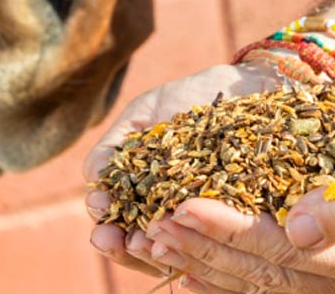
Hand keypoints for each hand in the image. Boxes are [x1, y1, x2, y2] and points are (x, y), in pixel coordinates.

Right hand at [82, 63, 292, 275]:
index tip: (102, 225)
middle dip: (125, 248)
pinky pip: (220, 236)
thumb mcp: (141, 117)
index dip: (108, 233)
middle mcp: (174, 215)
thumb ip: (112, 148)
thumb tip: (92, 186)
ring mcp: (207, 219)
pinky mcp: (241, 216)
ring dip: (158, 252)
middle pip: (143, 249)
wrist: (241, 83)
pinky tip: (187, 233)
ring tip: (147, 240)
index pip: (120, 230)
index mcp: (146, 199)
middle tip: (116, 240)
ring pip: (178, 251)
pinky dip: (202, 238)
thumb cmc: (186, 100)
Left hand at [91, 66, 334, 291]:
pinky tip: (180, 260)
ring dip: (201, 262)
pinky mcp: (314, 264)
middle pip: (263, 274)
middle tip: (150, 227)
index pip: (283, 251)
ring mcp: (333, 279)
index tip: (181, 205)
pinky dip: (218, 267)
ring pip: (254, 281)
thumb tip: (301, 234)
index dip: (228, 231)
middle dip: (203, 249)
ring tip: (151, 240)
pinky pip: (259, 275)